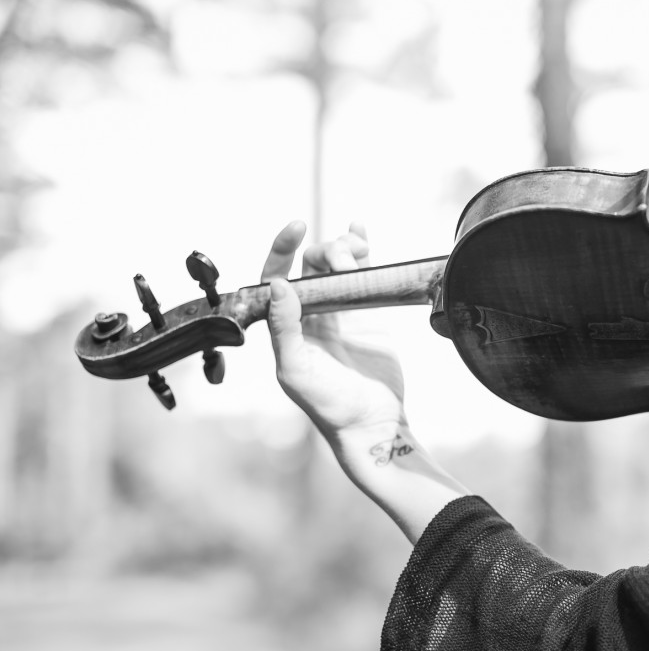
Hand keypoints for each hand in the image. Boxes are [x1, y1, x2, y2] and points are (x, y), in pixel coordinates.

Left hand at [261, 220, 405, 440]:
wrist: (372, 421)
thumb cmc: (328, 404)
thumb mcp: (295, 369)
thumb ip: (284, 328)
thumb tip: (279, 285)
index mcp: (284, 326)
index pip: (274, 278)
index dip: (281, 250)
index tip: (296, 229)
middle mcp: (309, 315)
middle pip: (309, 265)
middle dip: (323, 250)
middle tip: (342, 258)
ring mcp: (339, 311)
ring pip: (335, 264)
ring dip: (343, 247)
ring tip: (356, 249)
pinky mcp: (367, 312)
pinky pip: (361, 274)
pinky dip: (361, 250)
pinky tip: (360, 231)